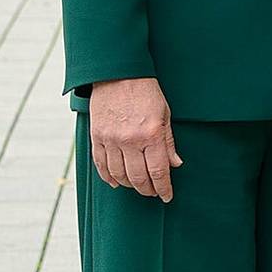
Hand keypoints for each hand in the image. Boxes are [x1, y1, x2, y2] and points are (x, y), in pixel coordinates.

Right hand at [88, 76, 181, 200]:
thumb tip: (175, 164)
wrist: (118, 75)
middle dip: (148, 189)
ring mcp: (111, 140)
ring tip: (138, 187)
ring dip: (129, 185)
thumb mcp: (165, 114)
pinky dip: (109, 177)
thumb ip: (168, 142)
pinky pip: (101, 165)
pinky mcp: (97, 137)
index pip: (159, 171)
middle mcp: (130, 140)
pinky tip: (117, 182)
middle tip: (154, 193)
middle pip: (138, 177)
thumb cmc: (146, 93)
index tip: (167, 196)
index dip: (164, 188)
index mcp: (151, 134)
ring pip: (119, 175)